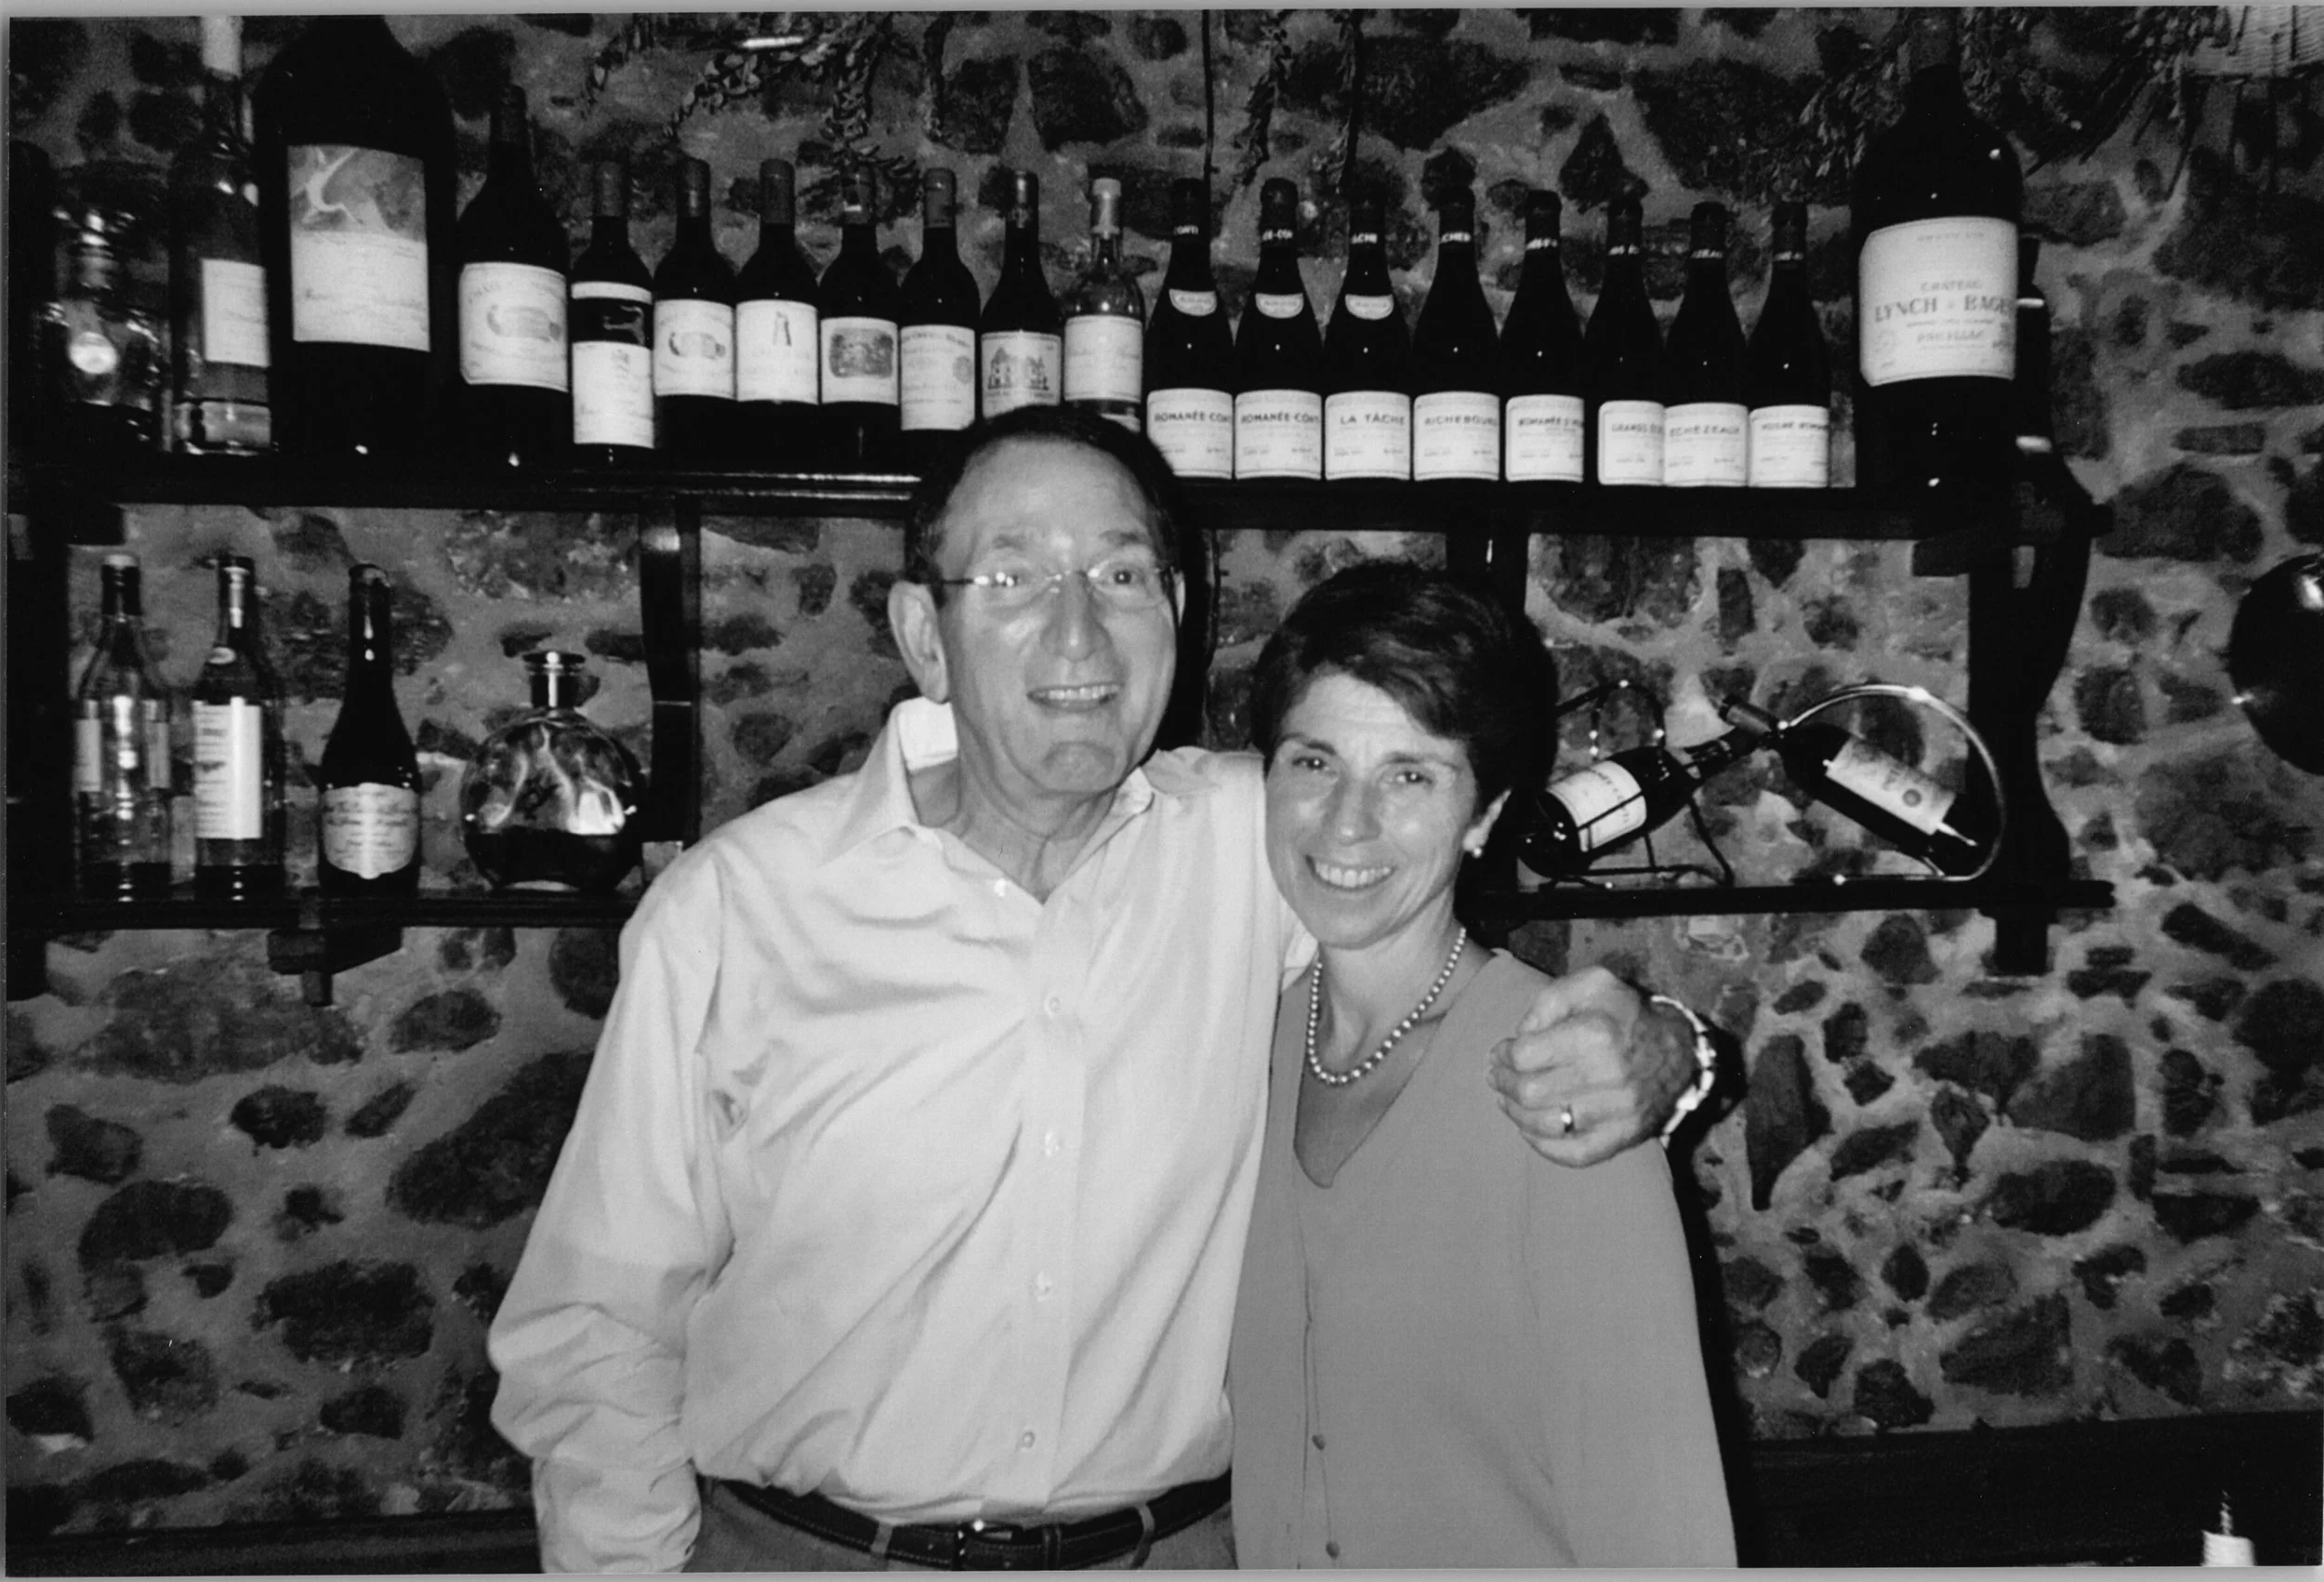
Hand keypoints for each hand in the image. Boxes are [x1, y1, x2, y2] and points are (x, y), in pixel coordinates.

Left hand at [1488, 966, 1695, 1165]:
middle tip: (1496, 1077)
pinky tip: (1529, 1129)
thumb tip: (1519, 1036)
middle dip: (1503, 1084)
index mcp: (1595, 1034)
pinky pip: (1574, 1153)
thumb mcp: (1592, 984)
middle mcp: (1608, 1075)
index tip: (1500, 1053)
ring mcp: (1618, 1111)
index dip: (1503, 1056)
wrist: (1679, 1051)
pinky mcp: (1624, 1136)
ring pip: (1545, 1124)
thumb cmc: (1625, 1013)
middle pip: (1529, 1092)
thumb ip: (1549, 1000)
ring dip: (1515, 1114)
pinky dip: (1543, 1145)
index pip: (1525, 1055)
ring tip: (1507, 1101)